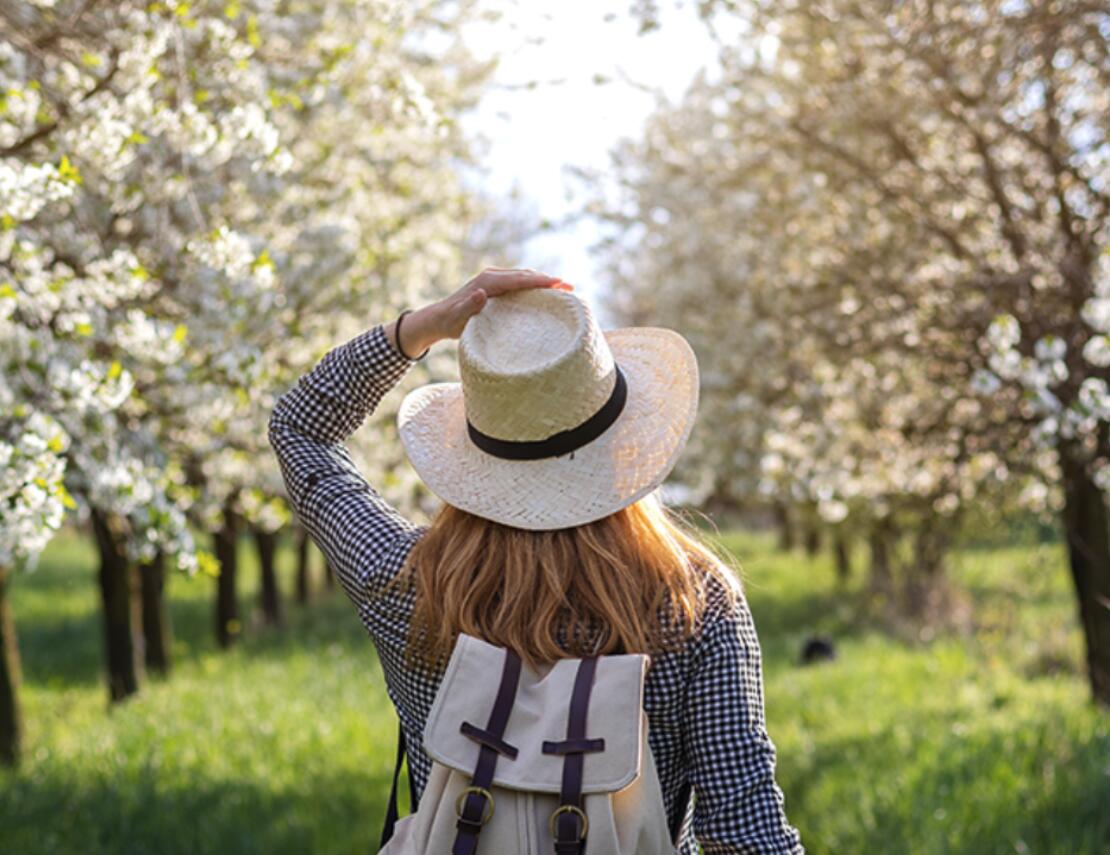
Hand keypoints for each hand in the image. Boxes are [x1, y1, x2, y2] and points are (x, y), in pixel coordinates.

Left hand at [386, 267, 572, 357]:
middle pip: (526, 275)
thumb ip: (469, 306)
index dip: (541, 280)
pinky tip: (545, 295)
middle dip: (549, 280)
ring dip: (543, 282)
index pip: (520, 279)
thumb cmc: (450, 321)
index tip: (560, 283)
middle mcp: (492, 276)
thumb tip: (481, 293)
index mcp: (488, 282)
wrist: (438, 319)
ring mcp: (494, 280)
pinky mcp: (495, 287)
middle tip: (571, 287)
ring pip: (524, 278)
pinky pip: (519, 284)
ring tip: (565, 290)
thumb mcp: (458, 317)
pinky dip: (534, 286)